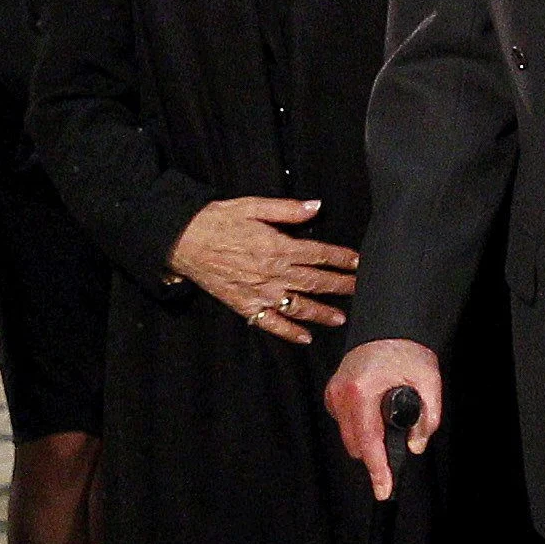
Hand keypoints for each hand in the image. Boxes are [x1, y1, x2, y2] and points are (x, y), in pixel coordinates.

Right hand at [167, 197, 358, 345]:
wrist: (184, 240)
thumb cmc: (217, 220)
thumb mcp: (253, 205)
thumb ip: (287, 209)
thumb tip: (315, 207)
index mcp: (278, 247)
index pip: (318, 254)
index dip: (340, 258)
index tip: (357, 262)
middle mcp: (273, 273)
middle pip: (315, 282)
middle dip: (341, 286)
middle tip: (360, 290)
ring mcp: (260, 293)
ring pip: (299, 306)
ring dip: (322, 313)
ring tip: (340, 318)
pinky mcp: (245, 306)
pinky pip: (271, 323)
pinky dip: (289, 332)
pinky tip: (305, 338)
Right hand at [325, 338, 443, 500]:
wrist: (388, 326)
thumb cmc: (406, 348)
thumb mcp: (429, 380)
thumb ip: (428, 417)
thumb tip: (416, 445)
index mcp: (362, 391)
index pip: (369, 442)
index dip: (378, 470)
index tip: (383, 490)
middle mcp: (342, 394)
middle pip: (356, 445)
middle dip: (376, 455)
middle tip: (396, 453)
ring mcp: (334, 393)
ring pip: (349, 436)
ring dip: (368, 441)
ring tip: (388, 426)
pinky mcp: (333, 393)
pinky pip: (345, 422)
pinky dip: (360, 427)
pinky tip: (375, 416)